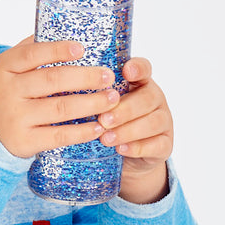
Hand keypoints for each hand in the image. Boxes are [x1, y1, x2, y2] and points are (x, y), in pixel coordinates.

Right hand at [0, 38, 120, 158]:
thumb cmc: (1, 92)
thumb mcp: (6, 67)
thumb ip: (30, 50)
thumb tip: (64, 28)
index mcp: (5, 67)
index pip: (32, 54)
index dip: (58, 50)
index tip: (82, 48)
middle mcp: (9, 92)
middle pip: (52, 81)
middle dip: (85, 77)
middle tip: (109, 76)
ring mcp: (16, 118)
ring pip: (59, 109)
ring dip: (90, 103)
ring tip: (112, 99)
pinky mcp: (24, 141)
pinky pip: (57, 136)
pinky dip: (80, 132)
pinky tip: (97, 127)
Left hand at [96, 57, 172, 202]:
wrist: (126, 156)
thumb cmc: (109, 122)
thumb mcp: (100, 105)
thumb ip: (92, 94)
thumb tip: (60, 85)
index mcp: (139, 83)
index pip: (144, 68)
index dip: (137, 68)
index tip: (126, 71)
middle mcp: (154, 98)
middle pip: (148, 98)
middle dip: (124, 109)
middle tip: (103, 119)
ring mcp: (163, 121)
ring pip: (153, 122)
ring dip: (128, 130)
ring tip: (106, 138)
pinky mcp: (165, 144)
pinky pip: (157, 145)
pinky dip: (138, 147)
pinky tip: (121, 149)